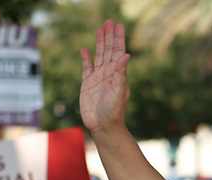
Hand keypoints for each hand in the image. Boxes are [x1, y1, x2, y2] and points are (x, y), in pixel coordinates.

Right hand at [80, 20, 130, 134]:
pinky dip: (86, 58)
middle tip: (109, 21)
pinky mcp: (87, 84)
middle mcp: (109, 73)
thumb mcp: (119, 91)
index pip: (118, 52)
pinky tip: (85, 49)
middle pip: (109, 50)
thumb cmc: (114, 111)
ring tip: (100, 29)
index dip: (118, 39)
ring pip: (99, 56)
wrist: (103, 126)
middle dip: (109, 36)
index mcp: (118, 74)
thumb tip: (126, 55)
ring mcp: (98, 78)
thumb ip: (121, 73)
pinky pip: (86, 67)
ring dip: (100, 42)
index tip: (119, 26)